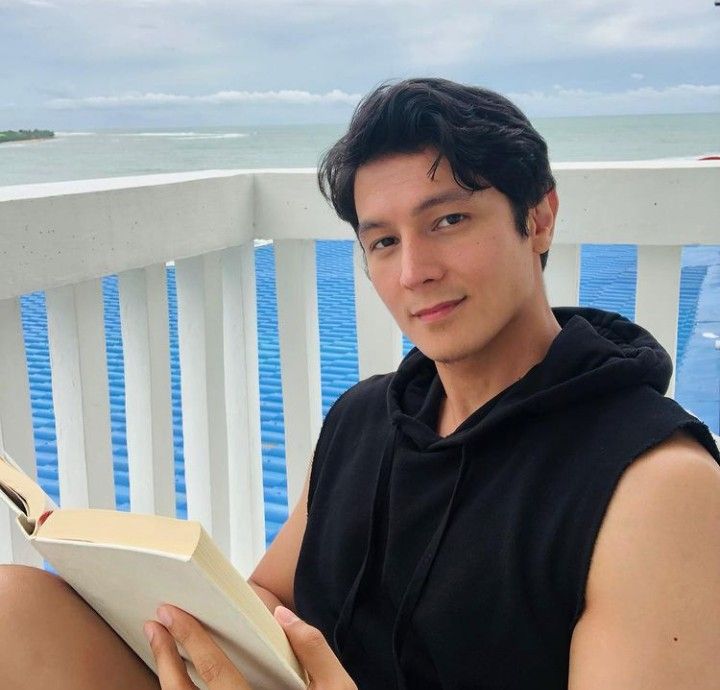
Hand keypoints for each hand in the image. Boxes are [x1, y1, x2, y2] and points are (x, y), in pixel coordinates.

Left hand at [145, 604, 356, 688]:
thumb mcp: (336, 689)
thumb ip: (313, 649)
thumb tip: (282, 616)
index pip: (214, 672)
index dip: (190, 639)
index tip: (172, 613)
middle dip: (165, 658)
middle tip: (155, 626)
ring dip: (168, 680)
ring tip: (163, 651)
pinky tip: (182, 680)